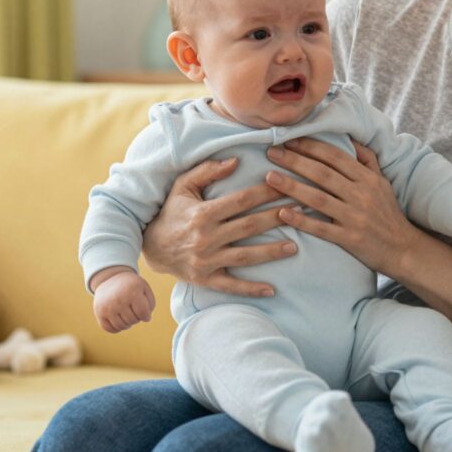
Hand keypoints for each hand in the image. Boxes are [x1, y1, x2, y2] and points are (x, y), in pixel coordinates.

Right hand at [92, 270, 155, 332]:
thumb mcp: (144, 288)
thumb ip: (150, 304)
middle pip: (133, 320)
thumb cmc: (132, 286)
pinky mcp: (99, 313)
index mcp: (132, 291)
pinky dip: (116, 328)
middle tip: (135, 312)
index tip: (146, 314)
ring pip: (122, 326)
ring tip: (128, 315)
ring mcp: (107, 307)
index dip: (146, 316)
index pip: (143, 313)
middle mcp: (118, 299)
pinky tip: (120, 320)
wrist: (110, 278)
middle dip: (137, 318)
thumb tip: (146, 319)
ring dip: (128, 324)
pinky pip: (109, 329)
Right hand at [141, 157, 297, 296]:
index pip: (241, 201)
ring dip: (271, 252)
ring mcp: (207, 261)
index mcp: (202, 213)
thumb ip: (207, 171)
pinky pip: (231, 286)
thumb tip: (235, 161)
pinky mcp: (206, 279)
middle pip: (248, 227)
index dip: (265, 192)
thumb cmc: (172, 212)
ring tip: (295, 247)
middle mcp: (205, 238)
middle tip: (301, 211)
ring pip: (245, 257)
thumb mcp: (183, 186)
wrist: (150, 247)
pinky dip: (251, 290)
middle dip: (276, 218)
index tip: (287, 184)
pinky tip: (272, 290)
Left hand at [264, 139, 424, 276]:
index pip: (335, 157)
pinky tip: (282, 213)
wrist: (402, 248)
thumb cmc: (388, 213)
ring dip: (292, 187)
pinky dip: (302, 220)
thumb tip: (351, 138)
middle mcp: (361, 195)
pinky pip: (321, 228)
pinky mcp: (349, 238)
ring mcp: (355, 217)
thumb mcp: (383, 182)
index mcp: (367, 178)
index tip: (290, 139)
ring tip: (269, 178)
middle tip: (272, 152)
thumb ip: (367, 160)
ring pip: (318, 198)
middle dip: (295, 161)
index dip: (311, 146)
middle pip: (323, 174)